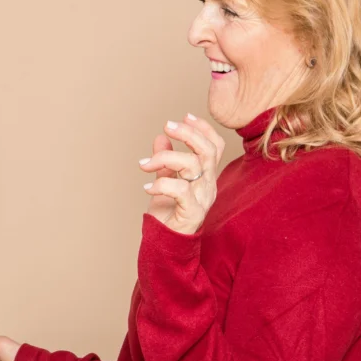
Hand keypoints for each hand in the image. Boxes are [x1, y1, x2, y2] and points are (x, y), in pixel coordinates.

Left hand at [138, 113, 224, 234]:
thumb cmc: (168, 214)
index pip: (215, 147)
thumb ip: (165, 161)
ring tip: (145, 165)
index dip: (203, 129)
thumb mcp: (165, 181)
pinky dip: (161, 184)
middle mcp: (208, 185)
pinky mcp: (193, 212)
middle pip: (208, 151)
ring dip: (166, 158)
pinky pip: (180, 190)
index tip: (185, 116)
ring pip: (193, 165)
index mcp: (205, 176)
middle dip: (188, 133)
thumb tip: (161, 137)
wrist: (165, 244)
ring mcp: (203, 198)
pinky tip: (147, 187)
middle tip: (167, 126)